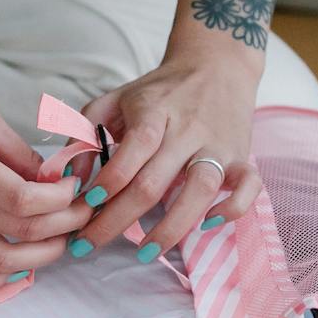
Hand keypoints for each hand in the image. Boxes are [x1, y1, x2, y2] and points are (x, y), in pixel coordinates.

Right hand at [0, 58, 90, 288]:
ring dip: (37, 259)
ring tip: (58, 242)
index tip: (74, 187)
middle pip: (18, 231)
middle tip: (81, 213)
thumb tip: (49, 181)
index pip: (25, 201)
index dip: (61, 200)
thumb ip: (15, 150)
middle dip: (61, 226)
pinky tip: (11, 273)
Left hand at [71, 58, 262, 259]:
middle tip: (91, 244)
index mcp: (154, 112)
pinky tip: (208, 225)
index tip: (86, 204)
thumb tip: (69, 177)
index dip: (110, 180)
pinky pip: (249, 186)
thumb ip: (84, 133)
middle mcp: (188, 130)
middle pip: (155, 181)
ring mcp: (218, 145)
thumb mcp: (114, 100)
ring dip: (172, 226)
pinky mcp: (243, 156)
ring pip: (200, 190)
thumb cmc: (157, 91)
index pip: (134, 149)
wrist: (216, 65)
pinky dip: (234, 208)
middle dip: (118, 219)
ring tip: (146, 252)